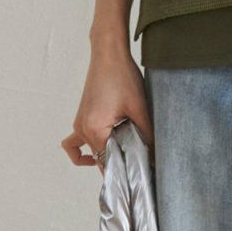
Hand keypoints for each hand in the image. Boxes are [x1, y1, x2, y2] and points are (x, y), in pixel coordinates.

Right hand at [62, 36, 153, 166]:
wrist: (108, 54)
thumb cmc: (122, 77)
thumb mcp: (140, 109)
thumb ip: (146, 135)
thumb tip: (155, 156)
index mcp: (95, 130)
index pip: (108, 163)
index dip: (125, 172)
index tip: (139, 176)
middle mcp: (83, 129)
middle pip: (100, 159)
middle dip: (118, 165)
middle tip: (139, 165)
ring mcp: (80, 124)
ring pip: (91, 151)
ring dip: (105, 156)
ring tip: (125, 156)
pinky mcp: (82, 117)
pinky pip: (76, 141)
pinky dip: (82, 150)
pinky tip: (98, 149)